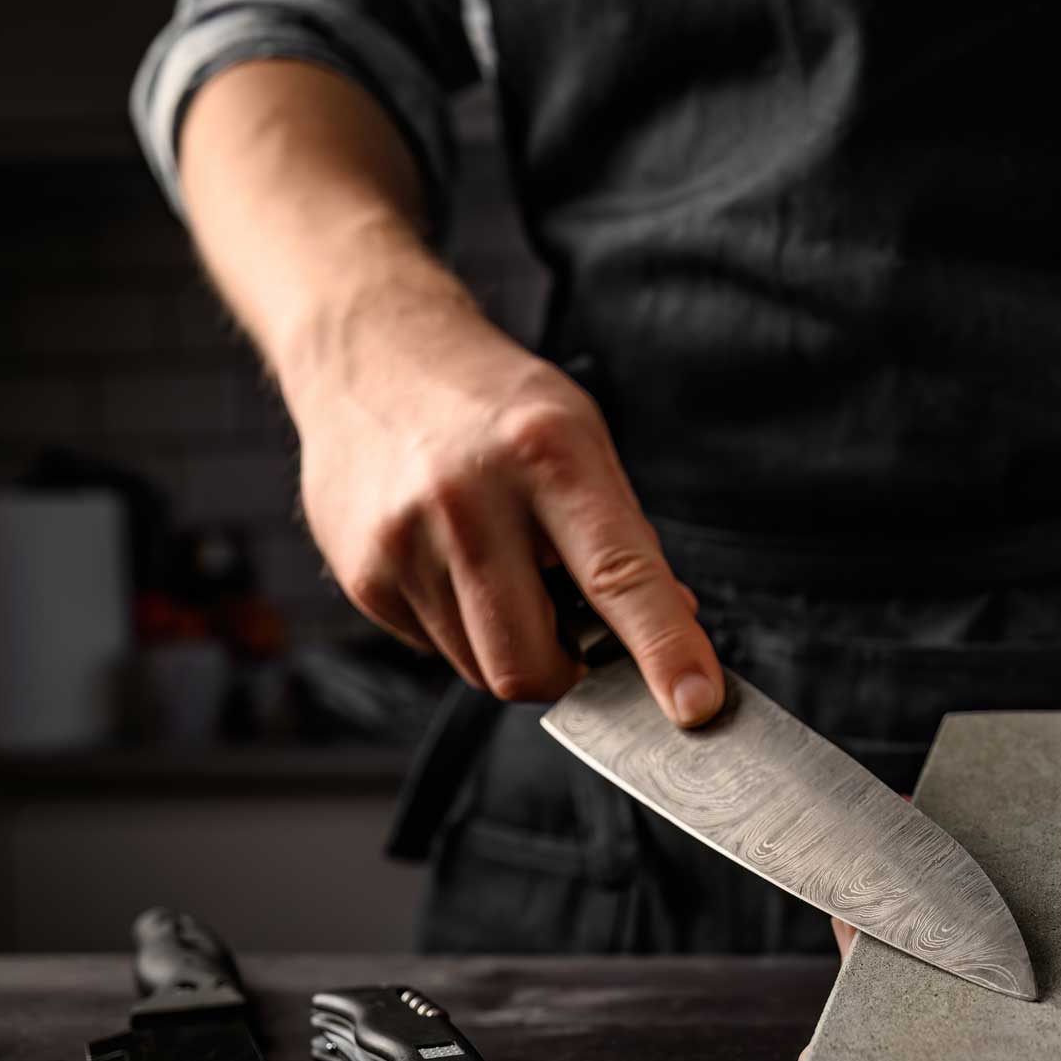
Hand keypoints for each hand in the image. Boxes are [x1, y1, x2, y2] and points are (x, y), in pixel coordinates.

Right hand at [282, 284, 723, 724]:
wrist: (372, 355)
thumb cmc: (493, 404)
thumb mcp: (582, 439)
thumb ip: (625, 537)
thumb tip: (673, 625)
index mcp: (546, 456)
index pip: (620, 577)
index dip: (664, 651)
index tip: (696, 705)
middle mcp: (468, 500)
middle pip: (531, 662)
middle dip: (569, 674)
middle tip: (580, 638)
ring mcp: (404, 542)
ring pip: (482, 670)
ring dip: (514, 650)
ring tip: (510, 576)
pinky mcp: (363, 574)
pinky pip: (436, 649)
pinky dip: (464, 631)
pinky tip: (457, 567)